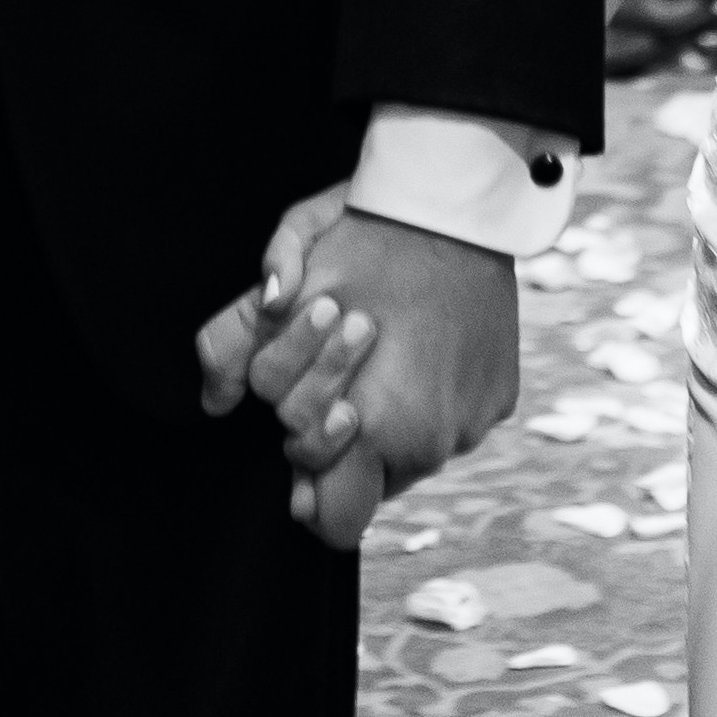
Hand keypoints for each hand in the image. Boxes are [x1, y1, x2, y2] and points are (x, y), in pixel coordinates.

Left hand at [196, 194, 517, 549]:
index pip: (331, 518)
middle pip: (365, 479)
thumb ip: (236, 342)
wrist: (458, 197)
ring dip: (388, 414)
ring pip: (411, 451)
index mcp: (373, 424)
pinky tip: (425, 339)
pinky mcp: (500, 399)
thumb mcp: (283, 279)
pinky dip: (433, 393)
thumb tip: (216, 403)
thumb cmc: (366, 232)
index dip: (307, 477)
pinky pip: (454, 420)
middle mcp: (431, 442)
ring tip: (387, 340)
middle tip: (342, 358)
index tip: (302, 427)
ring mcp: (473, 423)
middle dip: (339, 428)